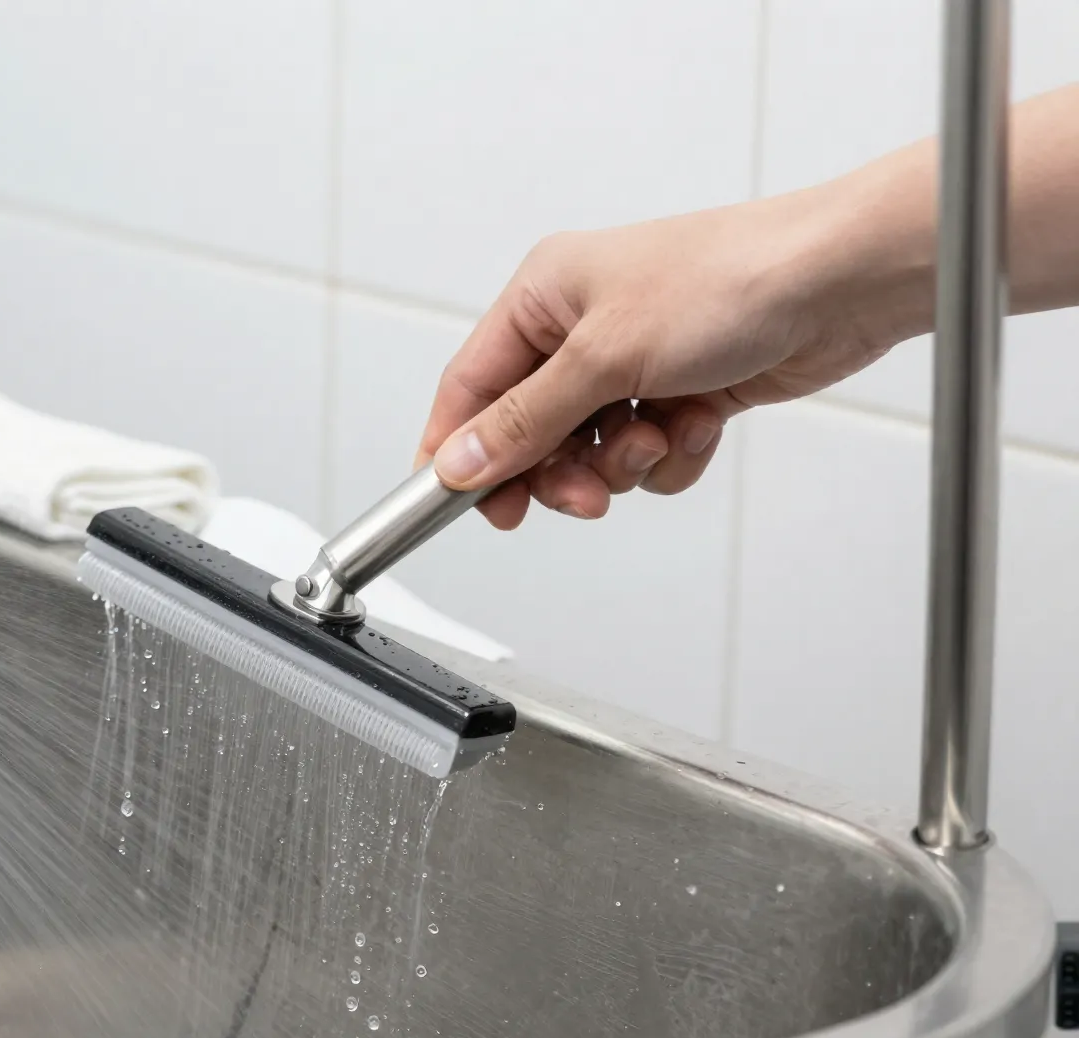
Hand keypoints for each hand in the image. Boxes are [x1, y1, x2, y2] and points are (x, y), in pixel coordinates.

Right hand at [418, 181, 931, 529]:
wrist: (839, 283)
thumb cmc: (729, 280)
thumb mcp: (603, 356)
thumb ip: (524, 420)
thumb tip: (459, 461)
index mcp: (545, 294)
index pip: (471, 385)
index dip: (458, 449)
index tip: (455, 501)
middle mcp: (582, 327)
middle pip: (529, 432)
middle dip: (559, 470)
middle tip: (583, 494)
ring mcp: (633, 361)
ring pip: (589, 453)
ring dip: (623, 462)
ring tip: (658, 435)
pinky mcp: (680, 391)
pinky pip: (645, 455)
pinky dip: (670, 453)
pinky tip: (698, 422)